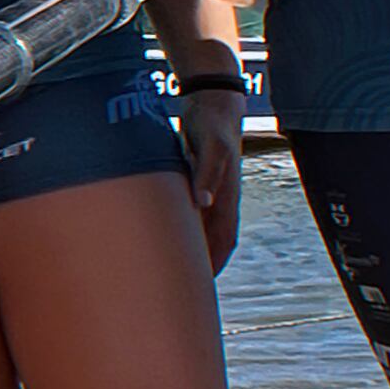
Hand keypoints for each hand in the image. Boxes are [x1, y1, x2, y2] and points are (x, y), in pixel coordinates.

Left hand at [179, 92, 245, 273]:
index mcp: (226, 195)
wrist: (212, 102)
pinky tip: (163, 233)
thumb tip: (204, 202)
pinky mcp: (194, 180)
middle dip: (201, 263)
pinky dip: (180, 227)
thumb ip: (208, 172)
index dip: (216, 263)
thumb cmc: (212, 123)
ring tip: (169, 268)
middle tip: (179, 286)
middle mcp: (218, 198)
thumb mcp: (211, 146)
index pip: (225, 240)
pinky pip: (189, 212)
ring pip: (201, 228)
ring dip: (190, 247)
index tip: (202, 286)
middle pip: (213, 240)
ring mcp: (208, 190)